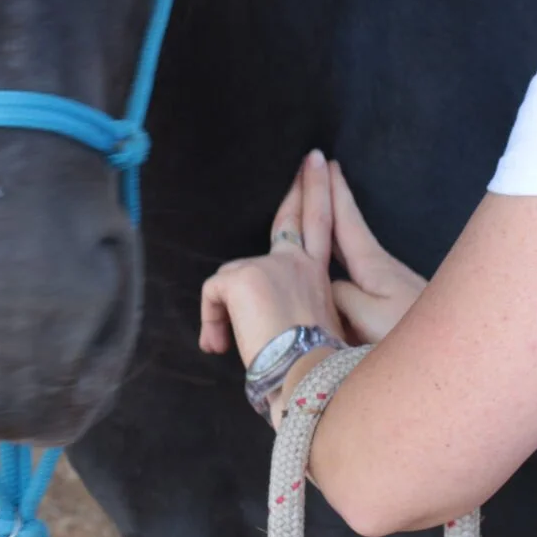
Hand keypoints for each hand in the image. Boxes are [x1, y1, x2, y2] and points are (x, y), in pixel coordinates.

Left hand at [199, 150, 343, 366]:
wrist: (306, 379)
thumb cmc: (306, 369)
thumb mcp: (305, 332)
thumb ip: (289, 310)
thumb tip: (258, 319)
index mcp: (316, 278)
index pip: (320, 229)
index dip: (321, 198)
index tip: (326, 171)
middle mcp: (299, 264)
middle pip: (300, 214)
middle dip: (309, 184)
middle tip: (314, 157)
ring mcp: (273, 265)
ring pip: (230, 277)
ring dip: (221, 310)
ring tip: (223, 341)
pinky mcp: (244, 276)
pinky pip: (211, 294)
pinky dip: (210, 320)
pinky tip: (218, 343)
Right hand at [319, 157, 427, 344]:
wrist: (455, 354)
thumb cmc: (410, 337)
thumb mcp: (367, 319)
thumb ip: (340, 296)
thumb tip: (325, 284)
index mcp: (373, 266)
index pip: (345, 220)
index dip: (331, 192)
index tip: (320, 161)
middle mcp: (381, 267)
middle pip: (349, 223)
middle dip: (332, 196)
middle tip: (318, 165)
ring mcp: (389, 282)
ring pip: (353, 243)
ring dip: (337, 220)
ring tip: (324, 203)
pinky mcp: (394, 299)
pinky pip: (357, 263)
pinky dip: (343, 246)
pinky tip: (341, 258)